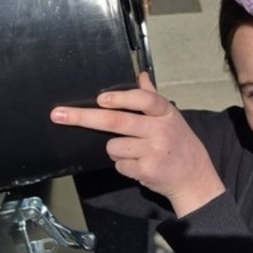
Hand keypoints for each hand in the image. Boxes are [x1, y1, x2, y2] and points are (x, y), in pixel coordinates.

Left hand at [51, 72, 225, 217]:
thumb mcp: (172, 118)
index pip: (144, 100)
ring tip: (136, 152)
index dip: (121, 98)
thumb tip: (141, 75)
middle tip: (58, 114)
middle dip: (84, 117)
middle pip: (116, 121)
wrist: (195, 177)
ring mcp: (154, 151)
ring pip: (113, 146)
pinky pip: (119, 165)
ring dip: (116, 150)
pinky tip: (140, 165)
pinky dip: (124, 166)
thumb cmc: (179, 144)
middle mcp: (161, 130)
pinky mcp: (147, 170)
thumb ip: (152, 97)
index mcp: (165, 114)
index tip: (100, 98)